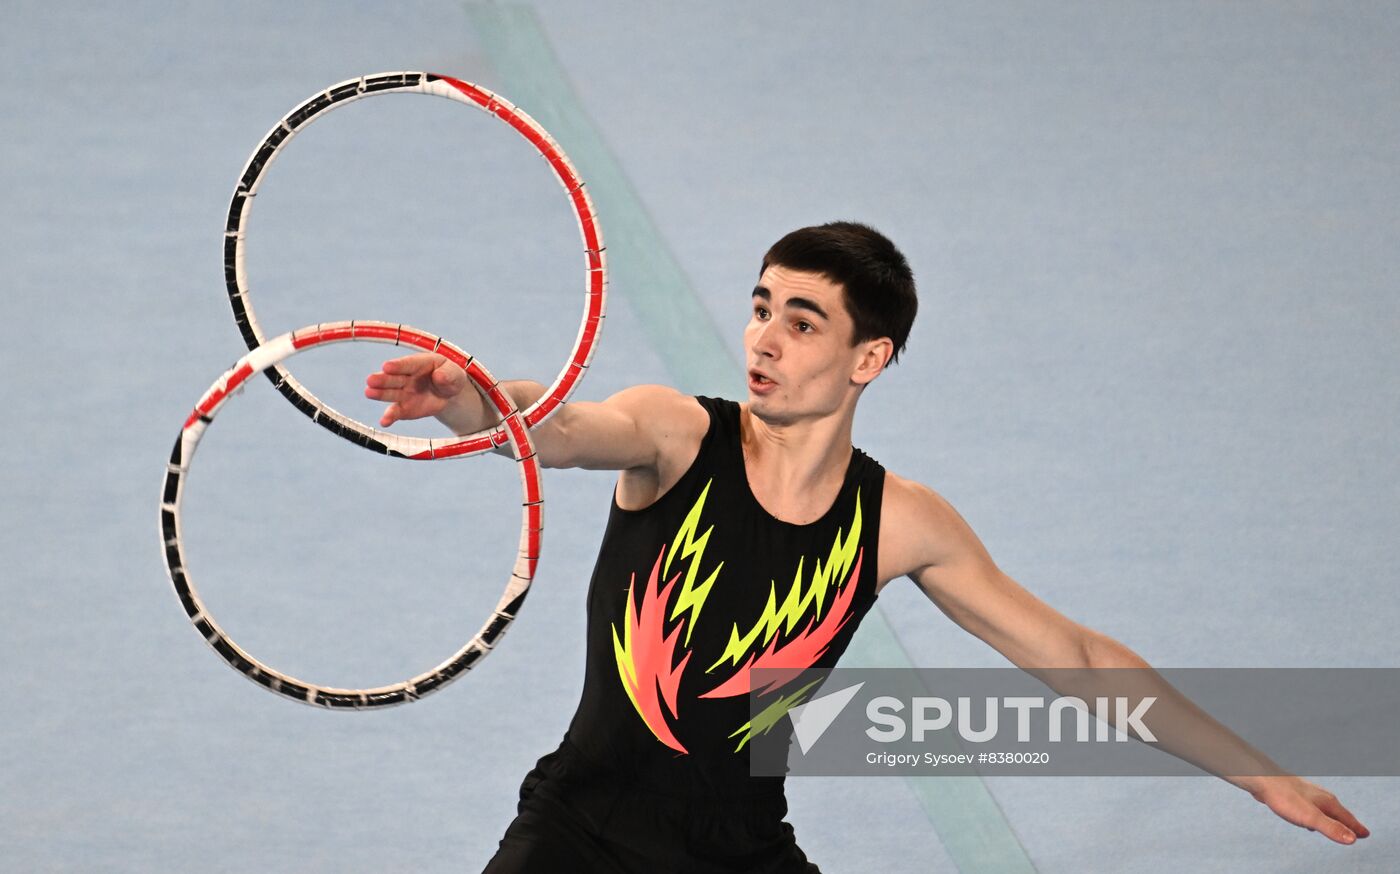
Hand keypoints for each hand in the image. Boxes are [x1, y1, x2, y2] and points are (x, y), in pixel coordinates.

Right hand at [364, 353, 468, 427]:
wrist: (449, 394)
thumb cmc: (450, 377)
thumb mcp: (455, 373)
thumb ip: (448, 374)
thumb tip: (439, 376)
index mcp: (419, 363)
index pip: (407, 364)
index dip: (398, 365)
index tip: (387, 366)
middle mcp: (407, 377)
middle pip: (393, 378)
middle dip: (382, 379)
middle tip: (370, 380)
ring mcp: (404, 393)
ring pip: (390, 393)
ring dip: (380, 394)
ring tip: (369, 393)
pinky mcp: (404, 408)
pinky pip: (396, 412)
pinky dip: (390, 417)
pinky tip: (385, 422)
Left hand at [1243, 775, 1369, 844]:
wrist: (1262, 779)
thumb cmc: (1286, 798)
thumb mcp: (1310, 817)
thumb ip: (1330, 828)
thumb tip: (1352, 839)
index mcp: (1327, 802)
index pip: (1346, 818)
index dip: (1356, 828)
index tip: (1365, 835)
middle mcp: (1319, 796)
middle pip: (1338, 813)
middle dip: (1347, 823)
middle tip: (1357, 832)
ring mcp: (1306, 794)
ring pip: (1323, 809)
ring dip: (1331, 819)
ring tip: (1336, 826)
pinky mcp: (1294, 795)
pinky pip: (1309, 808)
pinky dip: (1315, 815)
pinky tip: (1306, 820)